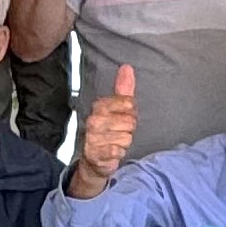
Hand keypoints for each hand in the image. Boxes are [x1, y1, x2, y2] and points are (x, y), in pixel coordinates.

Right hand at [72, 65, 136, 195]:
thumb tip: (127, 68)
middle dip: (129, 129)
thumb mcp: (117, 108)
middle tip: (120, 132)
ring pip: (126, 137)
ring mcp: (93, 137)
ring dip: (125, 143)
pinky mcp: (95, 154)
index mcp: (100, 106)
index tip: (126, 116)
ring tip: (116, 143)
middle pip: (130, 122)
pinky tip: (113, 152)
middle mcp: (94, 120)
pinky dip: (119, 153)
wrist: (94, 158)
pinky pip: (118, 151)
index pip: (128, 102)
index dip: (132, 112)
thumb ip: (123, 88)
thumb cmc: (109, 131)